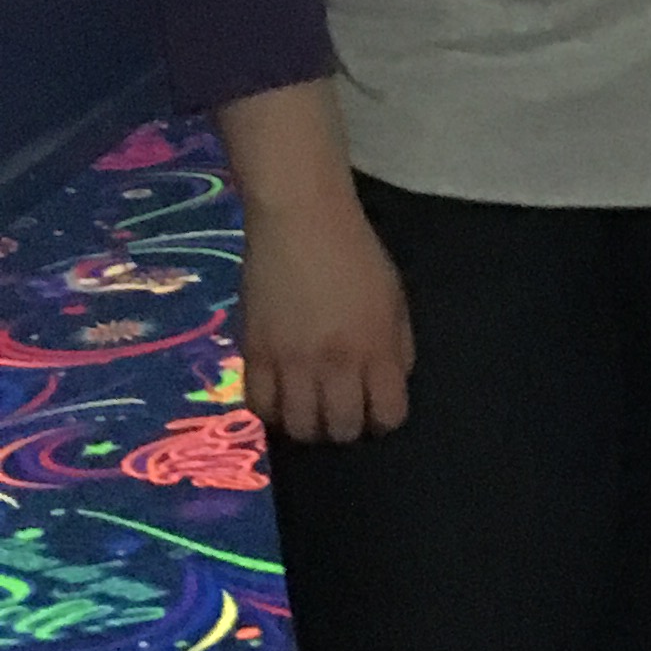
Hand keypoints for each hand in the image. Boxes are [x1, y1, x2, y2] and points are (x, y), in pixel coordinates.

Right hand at [239, 188, 413, 442]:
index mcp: (376, 348)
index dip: (385, 419)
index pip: (387, 416)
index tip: (378, 408)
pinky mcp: (253, 352)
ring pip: (298, 428)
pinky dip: (271, 410)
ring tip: (310, 408)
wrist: (300, 220)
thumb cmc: (356, 254)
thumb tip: (390, 386)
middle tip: (342, 410)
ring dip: (308, 425)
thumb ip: (397, 347)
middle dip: (346, 428)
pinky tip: (280, 397)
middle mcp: (334, 363)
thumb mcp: (394, 299)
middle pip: (340, 430)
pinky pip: (258, 406)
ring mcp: (290, 361)